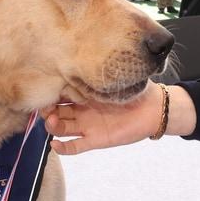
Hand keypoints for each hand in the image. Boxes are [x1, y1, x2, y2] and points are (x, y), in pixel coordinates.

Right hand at [47, 83, 193, 155]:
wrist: (154, 110)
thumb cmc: (136, 90)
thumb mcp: (117, 78)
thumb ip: (103, 72)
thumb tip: (90, 52)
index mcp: (84, 93)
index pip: (60, 94)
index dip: (51, 93)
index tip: (46, 89)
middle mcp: (81, 109)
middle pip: (55, 111)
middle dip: (46, 109)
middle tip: (45, 107)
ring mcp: (87, 125)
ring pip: (61, 128)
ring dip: (52, 126)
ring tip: (51, 121)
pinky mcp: (95, 140)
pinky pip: (75, 146)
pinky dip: (63, 147)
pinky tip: (55, 144)